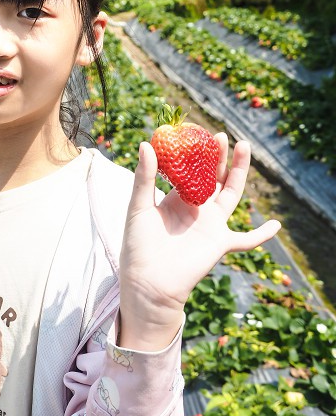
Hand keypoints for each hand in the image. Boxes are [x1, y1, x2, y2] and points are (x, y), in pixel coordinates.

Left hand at [118, 134, 280, 350]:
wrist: (147, 282)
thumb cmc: (138, 246)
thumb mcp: (138, 207)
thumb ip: (145, 178)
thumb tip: (145, 144)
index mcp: (175, 199)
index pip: (189, 171)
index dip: (195, 153)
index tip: (198, 133)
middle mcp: (196, 209)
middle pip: (212, 177)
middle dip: (219, 156)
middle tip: (223, 135)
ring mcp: (211, 225)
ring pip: (230, 194)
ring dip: (239, 172)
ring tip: (245, 147)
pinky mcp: (220, 243)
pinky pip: (246, 240)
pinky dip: (262, 235)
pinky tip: (277, 226)